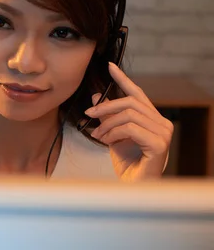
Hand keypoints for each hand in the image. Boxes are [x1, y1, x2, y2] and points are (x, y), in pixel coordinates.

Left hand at [85, 62, 173, 181]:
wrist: (133, 186)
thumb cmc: (126, 162)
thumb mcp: (113, 134)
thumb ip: (108, 116)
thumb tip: (97, 96)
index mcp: (152, 118)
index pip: (137, 93)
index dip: (123, 78)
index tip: (109, 66)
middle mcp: (162, 123)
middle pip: (130, 101)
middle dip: (106, 106)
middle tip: (89, 114)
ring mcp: (163, 133)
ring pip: (129, 114)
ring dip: (107, 123)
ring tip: (97, 135)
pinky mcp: (159, 144)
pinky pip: (130, 128)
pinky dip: (113, 132)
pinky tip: (107, 141)